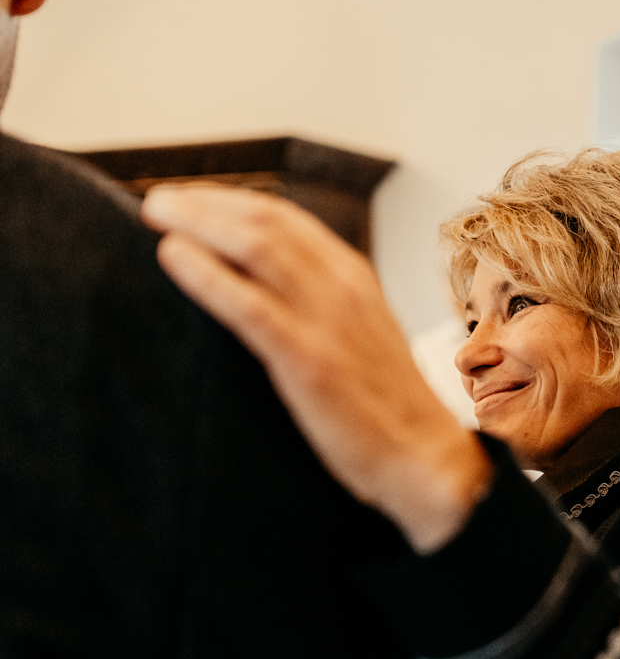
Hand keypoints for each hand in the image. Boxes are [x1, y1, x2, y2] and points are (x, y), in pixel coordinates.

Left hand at [141, 186, 491, 552]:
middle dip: (206, 201)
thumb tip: (262, 293)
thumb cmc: (385, 410)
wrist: (425, 459)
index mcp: (353, 277)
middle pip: (266, 218)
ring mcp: (328, 319)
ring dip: (199, 222)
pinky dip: (207, 274)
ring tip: (155, 213)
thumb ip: (320, 308)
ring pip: (256, 244)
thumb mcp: (359, 337)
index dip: (231, 201)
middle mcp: (343, 285)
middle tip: (158, 200)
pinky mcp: (310, 359)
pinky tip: (173, 257)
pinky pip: (249, 304)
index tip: (189, 201)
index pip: (286, 218)